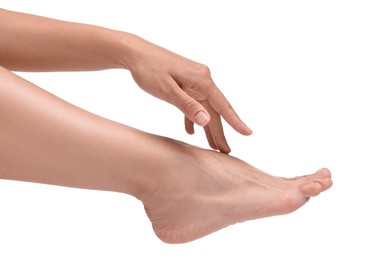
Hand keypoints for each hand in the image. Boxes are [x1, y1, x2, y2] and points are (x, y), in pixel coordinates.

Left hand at [126, 36, 251, 152]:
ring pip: (205, 108)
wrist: (134, 52)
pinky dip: (192, 117)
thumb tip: (206, 121)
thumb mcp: (167, 90)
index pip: (223, 105)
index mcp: (202, 80)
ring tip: (213, 147)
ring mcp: (194, 80)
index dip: (235, 121)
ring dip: (207, 127)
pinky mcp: (185, 82)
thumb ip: (187, 106)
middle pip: (215, 110)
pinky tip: (191, 131)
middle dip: (220, 131)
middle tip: (226, 152)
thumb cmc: (149, 69)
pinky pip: (193, 103)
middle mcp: (202, 79)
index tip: (248, 133)